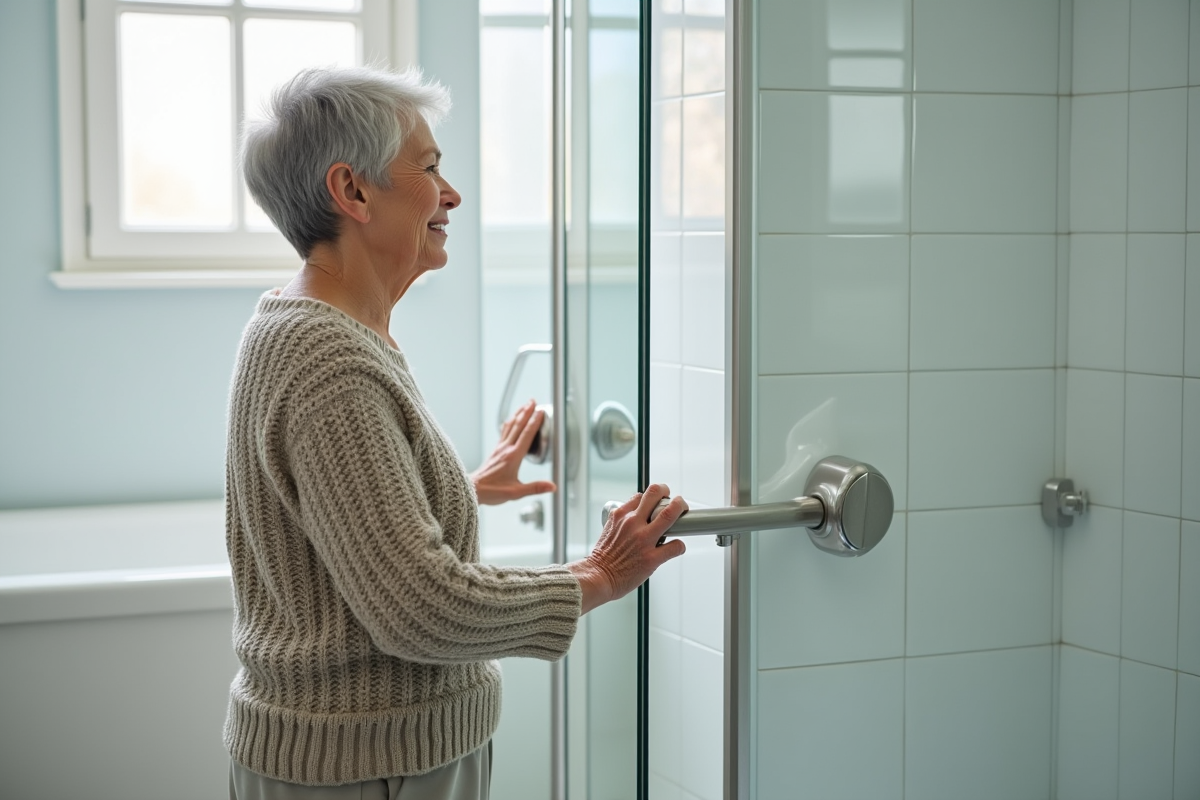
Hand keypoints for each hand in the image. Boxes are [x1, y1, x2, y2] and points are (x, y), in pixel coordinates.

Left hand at [471, 400, 556, 505]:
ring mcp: (500, 448)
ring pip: (510, 426)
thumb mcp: (516, 493)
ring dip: (518, 414)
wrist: (473, 490)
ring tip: (524, 405)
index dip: (534, 422)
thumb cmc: (492, 491)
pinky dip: (510, 423)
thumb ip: (535, 488)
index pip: (526, 434)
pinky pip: (504, 432)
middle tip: (533, 400)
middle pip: (518, 425)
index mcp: (513, 456)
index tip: (541, 411)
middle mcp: (506, 449)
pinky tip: (510, 421)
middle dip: (526, 411)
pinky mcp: (496, 451)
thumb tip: (552, 486)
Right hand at [567, 484, 686, 613]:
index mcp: (620, 516)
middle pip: (655, 494)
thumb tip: (636, 515)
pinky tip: (676, 548)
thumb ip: (623, 520)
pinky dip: (679, 545)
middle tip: (675, 501)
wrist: (598, 577)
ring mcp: (643, 540)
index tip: (658, 503)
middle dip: (668, 493)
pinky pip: (675, 546)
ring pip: (669, 514)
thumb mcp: (609, 530)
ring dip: (680, 509)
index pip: (641, 496)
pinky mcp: (651, 558)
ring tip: (683, 512)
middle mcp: (632, 523)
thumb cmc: (603, 558)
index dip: (652, 497)